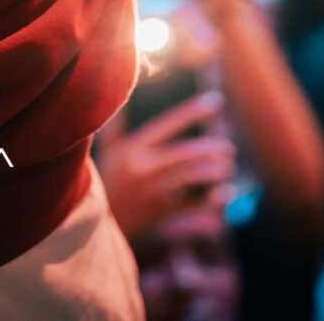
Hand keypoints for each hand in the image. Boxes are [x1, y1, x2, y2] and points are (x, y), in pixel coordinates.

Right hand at [98, 90, 237, 243]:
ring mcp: (149, 190)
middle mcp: (141, 167)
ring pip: (187, 178)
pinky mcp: (156, 211)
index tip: (216, 101)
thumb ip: (118, 128)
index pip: (167, 124)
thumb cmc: (105, 182)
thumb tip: (123, 101)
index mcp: (132, 148)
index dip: (192, 111)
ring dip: (212, 172)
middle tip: (229, 147)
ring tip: (228, 168)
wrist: (94, 222)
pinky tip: (225, 194)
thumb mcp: (109, 153)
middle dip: (209, 148)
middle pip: (182, 154)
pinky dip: (209, 200)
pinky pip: (189, 205)